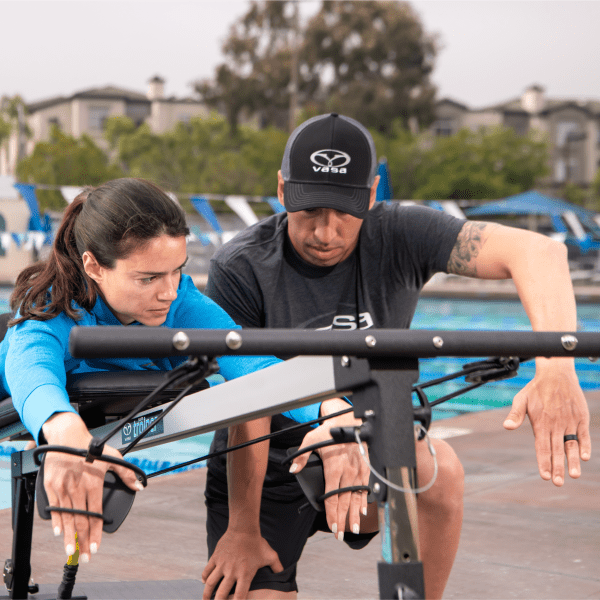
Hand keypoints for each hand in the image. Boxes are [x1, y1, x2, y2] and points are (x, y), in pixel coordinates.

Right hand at [41, 412, 142, 561]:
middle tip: (85, 556)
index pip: (96, 515)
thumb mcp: (113, 458)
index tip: (97, 546)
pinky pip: (54, 508)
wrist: (67, 437)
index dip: (96, 533)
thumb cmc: (90, 447)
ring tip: (71, 550)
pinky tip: (59, 532)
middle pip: (81, 521)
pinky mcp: (51, 487)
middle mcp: (77, 489)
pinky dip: (56, 521)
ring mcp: (63, 489)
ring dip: (69, 536)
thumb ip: (126, 474)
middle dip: (83, 541)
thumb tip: (138, 485)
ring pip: (66, 518)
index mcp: (93, 484)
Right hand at [201, 528, 282, 598]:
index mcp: (245, 574)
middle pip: (222, 594)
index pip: (240, 596)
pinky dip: (204, 577)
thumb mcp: (270, 555)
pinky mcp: (216, 557)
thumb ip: (277, 567)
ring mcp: (222, 564)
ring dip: (206, 594)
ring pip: (211, 583)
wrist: (244, 527)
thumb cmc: (257, 542)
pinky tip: (204, 582)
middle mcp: (232, 571)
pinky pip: (207, 570)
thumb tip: (284, 575)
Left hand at [289, 399, 369, 539]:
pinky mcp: (365, 468)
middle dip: (343, 519)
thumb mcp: (311, 439)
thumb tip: (293, 469)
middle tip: (341, 534)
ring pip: (356, 497)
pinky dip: (364, 500)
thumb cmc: (329, 431)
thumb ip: (301, 456)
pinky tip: (363, 510)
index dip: (332, 514)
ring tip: (353, 527)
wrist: (348, 422)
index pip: (332, 497)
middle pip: (344, 501)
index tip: (332, 526)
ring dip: (355, 514)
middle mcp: (347, 472)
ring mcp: (358, 471)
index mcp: (334, 468)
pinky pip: (365, 487)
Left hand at [503, 358, 590, 485]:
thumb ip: (515, 414)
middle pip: (556, 450)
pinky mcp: (580, 417)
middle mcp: (555, 424)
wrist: (556, 373)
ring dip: (572, 460)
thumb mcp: (521, 399)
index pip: (542, 447)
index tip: (545, 476)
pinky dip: (584, 445)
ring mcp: (569, 421)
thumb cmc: (535, 389)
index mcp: (540, 422)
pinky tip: (584, 457)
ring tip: (574, 475)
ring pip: (571, 444)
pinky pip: (583, 434)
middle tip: (558, 483)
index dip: (544, 462)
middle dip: (557, 468)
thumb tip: (506, 426)